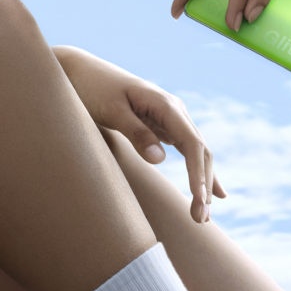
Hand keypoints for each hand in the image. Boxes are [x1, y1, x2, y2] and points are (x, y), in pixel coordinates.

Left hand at [54, 46, 227, 222]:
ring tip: (203, 216)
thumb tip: (160, 159)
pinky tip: (211, 192)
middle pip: (201, 151)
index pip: (192, 144)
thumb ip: (135, 132)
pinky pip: (186, 150)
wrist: (78, 70)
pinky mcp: (160, 124)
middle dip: (203, 185)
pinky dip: (198, 171)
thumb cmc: (91, 88)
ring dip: (203, 182)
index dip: (198, 174)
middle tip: (200, 220)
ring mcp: (169, 117)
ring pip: (197, 152)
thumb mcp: (110, 110)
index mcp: (165, 104)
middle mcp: (174, 110)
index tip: (199, 200)